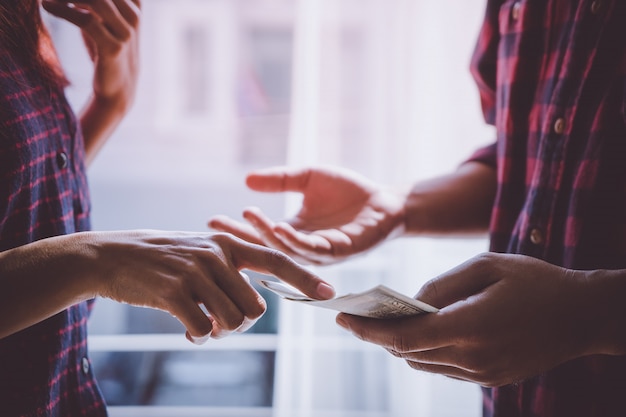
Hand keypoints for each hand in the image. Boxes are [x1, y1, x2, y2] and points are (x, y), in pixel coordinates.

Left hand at [42, 0, 140, 161]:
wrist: (118, 87)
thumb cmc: (107, 50)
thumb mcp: (104, 20)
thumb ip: (94, 2)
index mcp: (135, 6)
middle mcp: (134, 17)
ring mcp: (126, 33)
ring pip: (97, 0)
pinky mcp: (114, 48)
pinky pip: (86, 20)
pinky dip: (63, 10)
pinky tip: (47, 6)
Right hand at [89, 231, 334, 341]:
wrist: (111, 256)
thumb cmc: (160, 258)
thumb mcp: (199, 250)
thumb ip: (228, 271)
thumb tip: (253, 310)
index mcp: (227, 243)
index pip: (276, 259)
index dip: (303, 277)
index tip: (328, 292)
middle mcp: (216, 255)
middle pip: (255, 307)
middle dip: (243, 323)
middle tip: (220, 323)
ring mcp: (195, 273)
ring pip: (232, 321)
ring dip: (220, 332)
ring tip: (202, 326)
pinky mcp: (173, 293)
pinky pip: (202, 329)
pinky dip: (198, 337)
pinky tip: (187, 332)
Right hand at [208, 166, 406, 264]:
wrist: (386, 201)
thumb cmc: (348, 191)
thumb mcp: (307, 177)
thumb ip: (280, 180)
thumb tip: (247, 180)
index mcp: (294, 231)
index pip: (259, 232)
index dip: (237, 226)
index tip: (212, 218)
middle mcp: (302, 246)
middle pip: (266, 246)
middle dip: (242, 236)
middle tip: (218, 225)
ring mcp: (320, 252)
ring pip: (287, 250)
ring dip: (267, 236)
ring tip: (249, 218)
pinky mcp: (340, 252)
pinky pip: (313, 249)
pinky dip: (295, 240)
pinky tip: (280, 227)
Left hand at [336, 253, 597, 386]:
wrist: (583, 315)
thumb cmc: (535, 281)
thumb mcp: (485, 266)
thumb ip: (441, 286)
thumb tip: (409, 303)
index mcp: (469, 328)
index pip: (402, 337)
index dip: (367, 329)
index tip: (341, 318)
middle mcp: (472, 358)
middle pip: (407, 353)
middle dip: (377, 336)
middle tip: (356, 317)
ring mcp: (482, 373)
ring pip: (422, 364)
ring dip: (399, 345)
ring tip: (381, 324)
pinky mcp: (490, 378)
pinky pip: (443, 369)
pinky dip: (423, 352)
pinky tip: (418, 334)